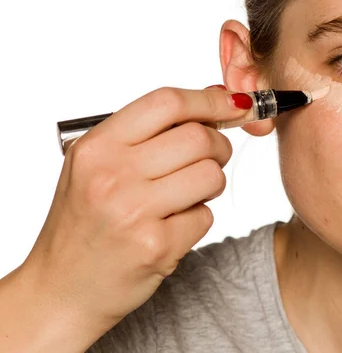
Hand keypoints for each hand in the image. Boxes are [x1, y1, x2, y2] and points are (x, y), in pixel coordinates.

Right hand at [22, 85, 248, 332]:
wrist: (62, 288)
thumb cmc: (84, 222)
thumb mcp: (96, 165)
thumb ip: (147, 133)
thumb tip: (214, 99)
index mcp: (96, 147)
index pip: (167, 102)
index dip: (209, 100)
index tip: (233, 104)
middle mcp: (112, 176)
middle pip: (198, 137)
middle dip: (218, 146)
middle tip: (211, 158)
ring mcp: (134, 212)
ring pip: (211, 175)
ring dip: (210, 184)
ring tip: (186, 195)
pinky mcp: (157, 247)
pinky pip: (206, 216)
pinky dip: (197, 218)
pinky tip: (171, 226)